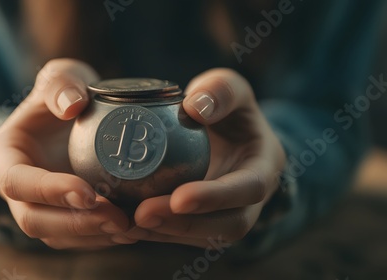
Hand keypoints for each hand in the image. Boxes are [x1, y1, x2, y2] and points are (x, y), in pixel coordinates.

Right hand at [0, 59, 134, 248]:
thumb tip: (72, 105)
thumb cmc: (64, 93)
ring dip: (92, 236)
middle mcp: (16, 187)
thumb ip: (61, 84)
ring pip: (55, 235)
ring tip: (130, 228)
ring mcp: (37, 204)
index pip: (17, 181)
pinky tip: (131, 230)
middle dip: (76, 223)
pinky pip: (75, 238)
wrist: (74, 113)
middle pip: (34, 219)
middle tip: (118, 219)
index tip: (87, 192)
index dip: (49, 191)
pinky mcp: (60, 216)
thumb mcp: (62, 76)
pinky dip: (101, 238)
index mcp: (6, 153)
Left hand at [126, 68, 286, 247]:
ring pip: (200, 237)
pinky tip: (122, 223)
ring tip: (125, 223)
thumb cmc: (228, 109)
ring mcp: (225, 215)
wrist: (225, 133)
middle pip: (226, 226)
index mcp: (263, 167)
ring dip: (162, 232)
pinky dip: (152, 232)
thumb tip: (194, 108)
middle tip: (142, 215)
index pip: (249, 189)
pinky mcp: (202, 222)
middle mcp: (248, 200)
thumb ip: (220, 91)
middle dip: (184, 224)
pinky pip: (181, 234)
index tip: (180, 198)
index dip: (216, 197)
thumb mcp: (232, 88)